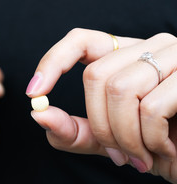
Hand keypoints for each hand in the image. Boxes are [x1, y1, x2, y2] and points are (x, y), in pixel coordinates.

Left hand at [26, 28, 176, 182]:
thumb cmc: (156, 145)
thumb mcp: (107, 139)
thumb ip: (72, 129)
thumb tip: (38, 113)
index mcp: (126, 56)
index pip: (80, 40)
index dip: (52, 62)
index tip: (34, 93)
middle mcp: (149, 46)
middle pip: (95, 75)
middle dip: (99, 125)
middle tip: (116, 155)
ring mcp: (175, 55)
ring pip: (119, 90)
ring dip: (124, 137)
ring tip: (141, 155)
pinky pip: (151, 107)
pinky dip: (150, 140)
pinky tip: (165, 150)